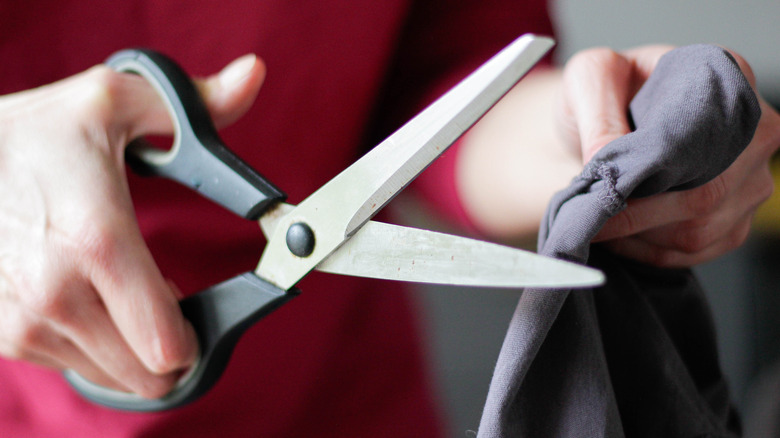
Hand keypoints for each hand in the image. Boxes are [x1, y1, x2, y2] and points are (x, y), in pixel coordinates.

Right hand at [0, 53, 264, 397]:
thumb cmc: (30, 134)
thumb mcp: (112, 102)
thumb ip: (195, 101)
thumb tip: (253, 74)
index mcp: (98, 243)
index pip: (168, 347)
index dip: (196, 335)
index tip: (199, 310)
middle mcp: (58, 295)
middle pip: (148, 377)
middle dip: (169, 345)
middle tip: (163, 299)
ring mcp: (25, 322)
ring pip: (113, 376)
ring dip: (129, 345)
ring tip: (119, 293)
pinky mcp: (3, 336)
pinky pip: (71, 365)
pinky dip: (91, 343)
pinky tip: (85, 298)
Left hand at [558, 45, 779, 266]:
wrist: (600, 119)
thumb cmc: (604, 92)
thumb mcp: (590, 79)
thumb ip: (597, 113)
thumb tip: (604, 161)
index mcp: (728, 77)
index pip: (703, 136)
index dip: (653, 168)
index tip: (606, 185)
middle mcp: (754, 131)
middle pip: (705, 193)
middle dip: (637, 212)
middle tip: (588, 213)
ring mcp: (751, 180)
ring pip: (698, 230)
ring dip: (638, 234)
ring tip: (596, 219)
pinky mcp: (734, 220)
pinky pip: (694, 252)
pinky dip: (647, 250)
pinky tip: (617, 234)